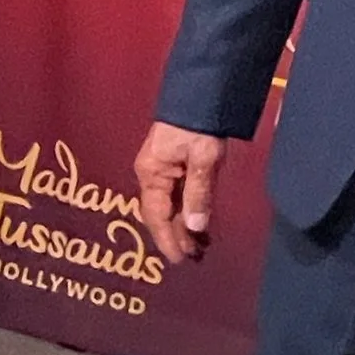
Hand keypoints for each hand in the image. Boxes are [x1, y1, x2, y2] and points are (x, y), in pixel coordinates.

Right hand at [135, 120, 225, 263]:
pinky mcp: (175, 164)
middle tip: (194, 258)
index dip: (166, 240)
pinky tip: (199, 223)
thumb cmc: (199, 125)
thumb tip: (195, 228)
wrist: (201, 93)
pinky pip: (178, 195)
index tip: (178, 261)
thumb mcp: (203, 159)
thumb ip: (199, 194)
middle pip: (161, 214)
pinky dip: (188, 211)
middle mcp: (152, 174)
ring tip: (200, 247)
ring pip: (170, 206)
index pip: (156, 216)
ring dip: (183, 226)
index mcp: (151, 173)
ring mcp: (163, 169)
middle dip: (175, 236)